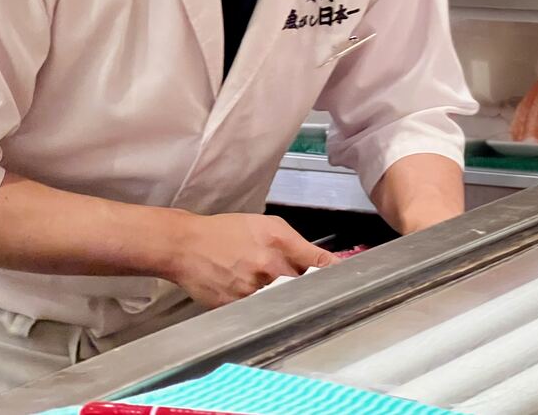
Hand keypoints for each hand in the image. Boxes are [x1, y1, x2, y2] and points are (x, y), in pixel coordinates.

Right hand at [165, 213, 335, 307]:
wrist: (186, 245)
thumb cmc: (226, 232)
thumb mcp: (264, 225)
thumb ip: (293, 243)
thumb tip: (319, 261)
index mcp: (279, 241)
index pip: (319, 262)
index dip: (336, 273)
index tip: (351, 280)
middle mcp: (269, 266)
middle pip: (303, 286)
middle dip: (308, 287)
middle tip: (308, 288)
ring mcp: (253, 289)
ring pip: (283, 302)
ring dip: (284, 299)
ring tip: (268, 291)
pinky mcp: (237, 306)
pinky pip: (260, 312)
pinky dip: (263, 309)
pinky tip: (252, 297)